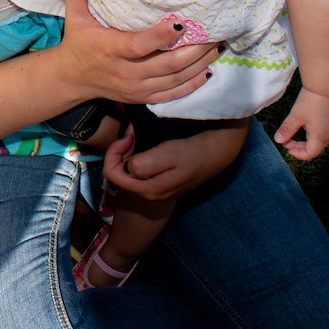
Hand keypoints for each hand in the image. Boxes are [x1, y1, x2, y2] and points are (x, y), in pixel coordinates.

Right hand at [60, 0, 219, 105]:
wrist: (71, 79)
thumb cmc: (77, 41)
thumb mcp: (74, 15)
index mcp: (110, 49)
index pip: (140, 45)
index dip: (162, 36)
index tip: (182, 22)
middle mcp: (125, 71)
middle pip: (167, 64)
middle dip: (194, 50)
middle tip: (213, 34)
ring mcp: (135, 88)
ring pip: (175, 79)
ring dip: (199, 65)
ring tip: (216, 47)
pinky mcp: (141, 97)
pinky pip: (172, 94)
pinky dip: (192, 84)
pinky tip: (207, 71)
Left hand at [102, 119, 248, 201]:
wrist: (216, 152)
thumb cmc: (192, 152)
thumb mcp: (168, 155)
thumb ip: (144, 164)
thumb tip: (127, 166)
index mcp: (148, 191)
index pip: (112, 174)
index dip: (114, 152)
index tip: (128, 137)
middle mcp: (150, 194)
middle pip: (119, 173)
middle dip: (121, 151)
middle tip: (132, 134)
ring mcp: (157, 190)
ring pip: (129, 171)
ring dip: (129, 152)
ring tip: (138, 136)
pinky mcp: (163, 183)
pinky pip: (140, 170)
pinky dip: (138, 155)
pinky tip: (147, 144)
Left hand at [273, 87, 328, 159]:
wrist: (326, 85)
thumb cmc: (310, 101)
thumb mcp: (296, 116)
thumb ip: (287, 129)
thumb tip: (278, 140)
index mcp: (320, 137)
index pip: (310, 154)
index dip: (298, 154)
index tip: (287, 147)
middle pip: (315, 148)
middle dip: (300, 147)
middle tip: (286, 141)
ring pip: (320, 140)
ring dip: (307, 140)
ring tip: (294, 131)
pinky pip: (325, 132)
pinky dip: (314, 133)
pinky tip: (306, 124)